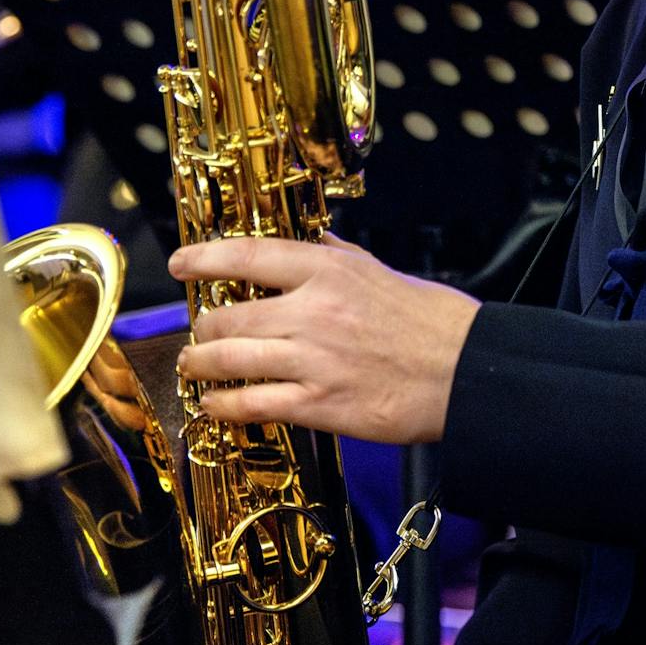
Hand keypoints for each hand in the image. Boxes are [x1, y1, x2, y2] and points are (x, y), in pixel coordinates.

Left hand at [171, 234, 481, 443]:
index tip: (181, 264)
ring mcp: (311, 359)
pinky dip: (222, 404)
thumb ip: (339, 255)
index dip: (203, 259)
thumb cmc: (432, 321)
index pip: (247, 255)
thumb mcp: (382, 271)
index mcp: (329, 270)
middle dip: (202, 328)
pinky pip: (250, 403)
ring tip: (194, 365)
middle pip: (225, 315)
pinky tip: (214, 404)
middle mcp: (312, 310)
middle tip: (199, 332)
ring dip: (199, 365)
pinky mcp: (318, 404)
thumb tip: (313, 240)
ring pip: (226, 359)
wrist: (464, 372)